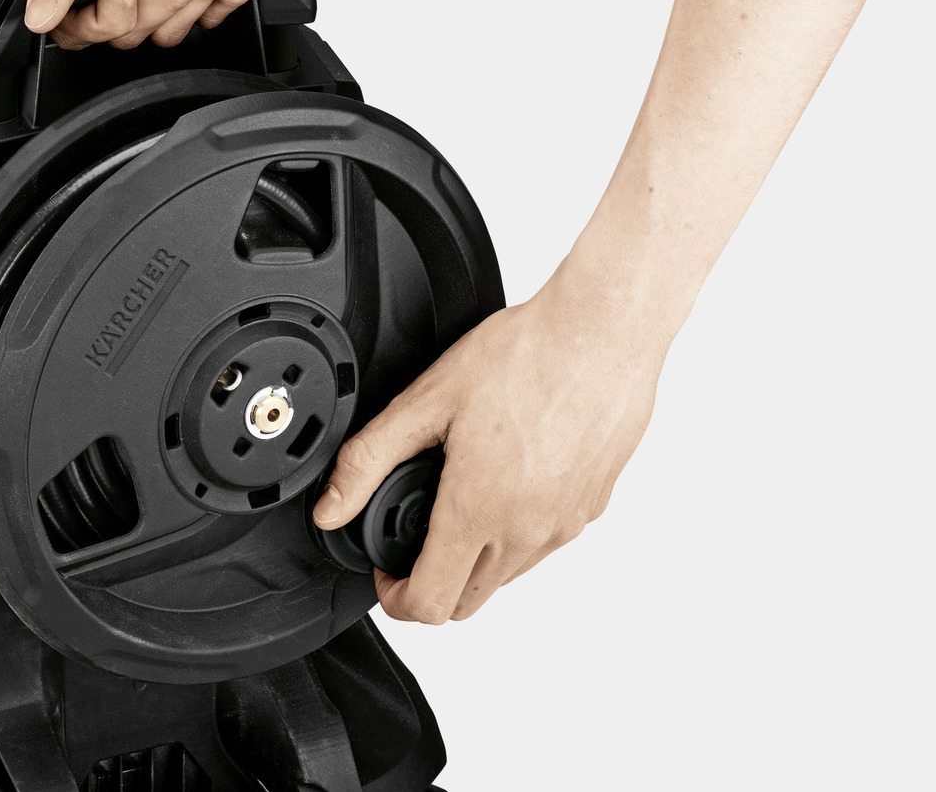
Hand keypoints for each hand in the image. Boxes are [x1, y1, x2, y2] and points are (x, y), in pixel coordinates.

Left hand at [312, 268, 669, 622]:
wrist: (604, 331)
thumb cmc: (525, 356)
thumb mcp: (427, 402)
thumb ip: (368, 460)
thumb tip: (330, 508)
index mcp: (479, 511)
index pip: (430, 605)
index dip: (395, 597)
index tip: (386, 566)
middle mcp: (527, 531)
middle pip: (468, 602)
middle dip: (431, 581)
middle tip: (413, 530)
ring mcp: (565, 524)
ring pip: (507, 576)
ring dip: (474, 555)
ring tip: (459, 489)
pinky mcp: (592, 507)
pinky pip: (544, 544)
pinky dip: (515, 531)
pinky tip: (506, 475)